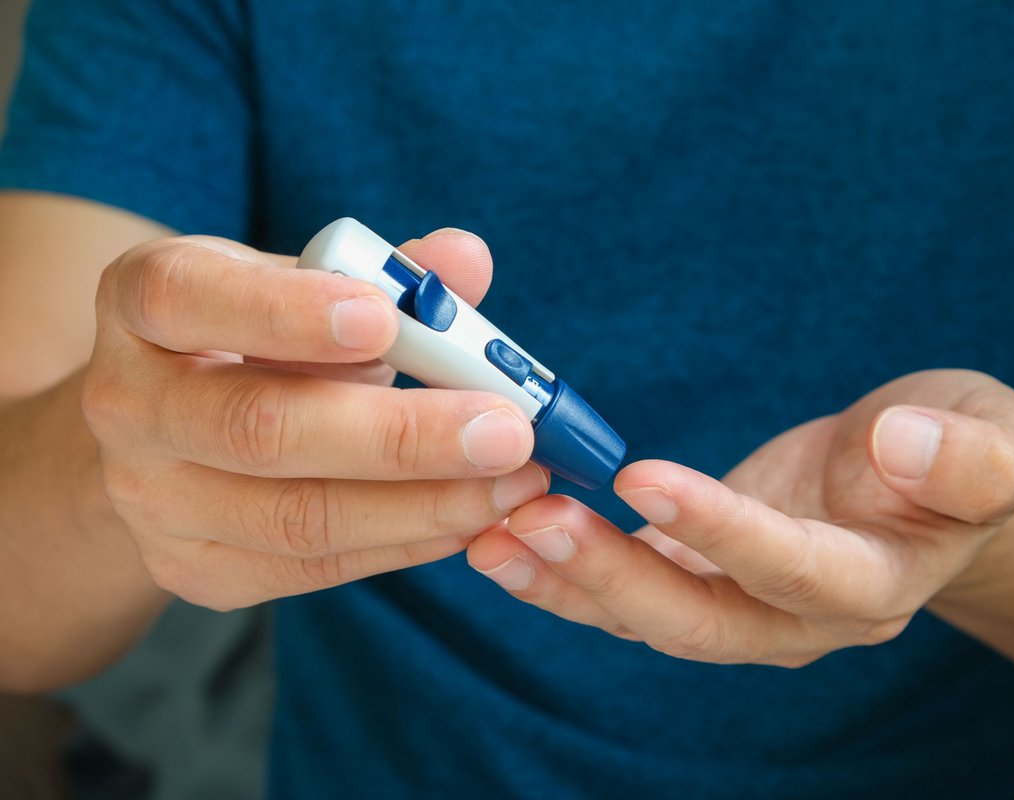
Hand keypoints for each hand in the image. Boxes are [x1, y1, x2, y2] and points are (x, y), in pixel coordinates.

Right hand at [82, 229, 548, 609]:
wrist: (172, 427)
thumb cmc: (257, 334)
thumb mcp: (304, 283)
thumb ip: (387, 274)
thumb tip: (468, 260)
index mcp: (144, 301)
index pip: (187, 298)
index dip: (286, 312)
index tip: (385, 320)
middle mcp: (128, 404)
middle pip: (259, 428)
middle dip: (399, 435)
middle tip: (507, 430)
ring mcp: (153, 500)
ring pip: (297, 517)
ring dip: (424, 503)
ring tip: (515, 483)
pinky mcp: (197, 570)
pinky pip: (316, 566)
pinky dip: (407, 541)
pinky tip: (471, 516)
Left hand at [467, 370, 1013, 665]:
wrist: (935, 487)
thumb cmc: (966, 449)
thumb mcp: (997, 435)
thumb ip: (970, 455)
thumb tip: (906, 444)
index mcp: (877, 582)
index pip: (793, 570)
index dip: (722, 532)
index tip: (644, 480)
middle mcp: (803, 617)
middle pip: (701, 620)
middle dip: (613, 576)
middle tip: (531, 520)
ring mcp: (750, 609)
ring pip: (651, 616)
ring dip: (569, 581)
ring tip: (490, 534)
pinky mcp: (708, 580)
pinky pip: (634, 589)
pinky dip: (572, 569)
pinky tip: (510, 536)